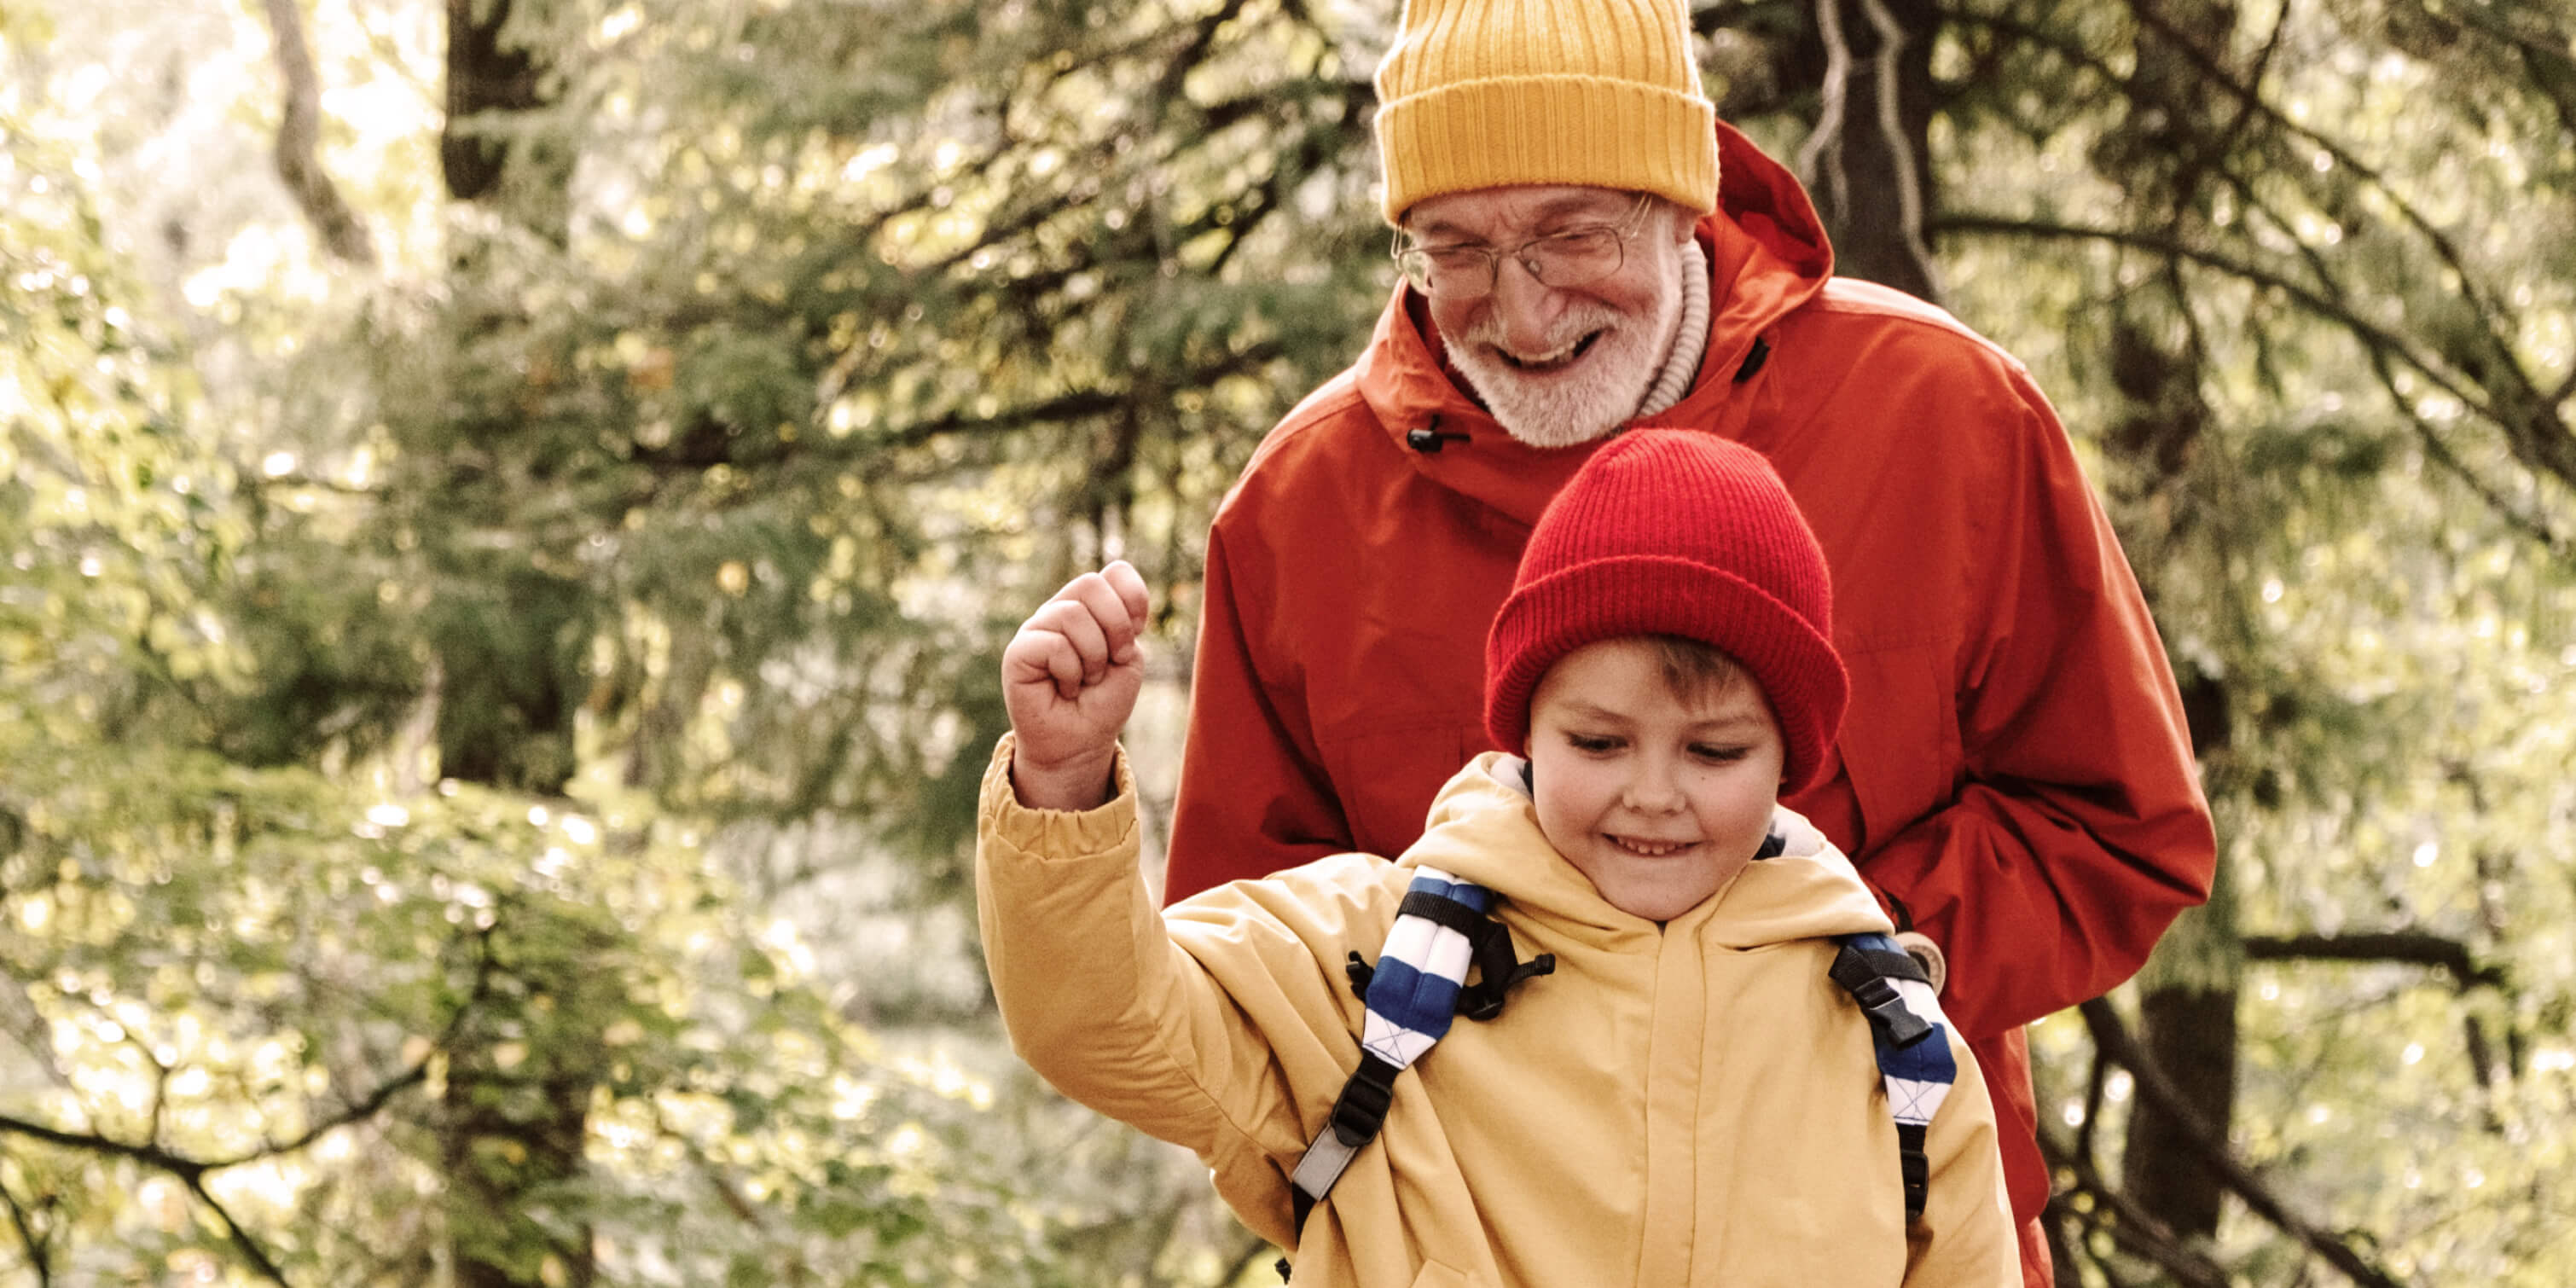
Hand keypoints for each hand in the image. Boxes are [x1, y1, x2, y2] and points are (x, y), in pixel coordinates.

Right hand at [1001, 560, 1149, 809]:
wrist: (1080, 743)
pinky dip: (1070, 672)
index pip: (1114, 573)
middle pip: (1092, 583)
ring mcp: (1036, 629)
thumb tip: (1106, 584)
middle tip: (1112, 661)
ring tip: (1085, 680)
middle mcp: (1060, 611)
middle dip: (1115, 627)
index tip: (1135, 637)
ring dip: (1092, 656)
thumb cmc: (1103, 701)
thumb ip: (1124, 619)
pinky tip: (1065, 689)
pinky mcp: (1017, 652)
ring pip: (1071, 615)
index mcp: (1089, 608)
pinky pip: (1053, 644)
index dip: (1134, 600)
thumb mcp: (1127, 657)